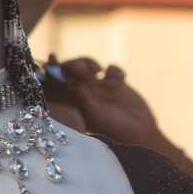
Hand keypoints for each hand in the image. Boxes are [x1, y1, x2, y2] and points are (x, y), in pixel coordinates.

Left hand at [48, 59, 165, 150]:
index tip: (52, 59)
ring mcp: (100, 88)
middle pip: (72, 70)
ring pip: (89, 66)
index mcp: (73, 101)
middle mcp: (84, 93)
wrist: (140, 134)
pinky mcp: (118, 84)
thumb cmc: (113, 129)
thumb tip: (70, 80)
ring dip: (90, 63)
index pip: (58, 82)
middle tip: (82, 70)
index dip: (53, 69)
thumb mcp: (95, 115)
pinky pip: (112, 69)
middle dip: (74, 64)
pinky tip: (120, 79)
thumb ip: (83, 97)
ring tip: (98, 71)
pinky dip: (115, 69)